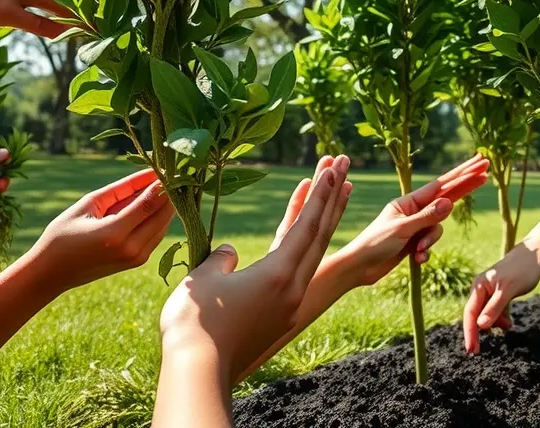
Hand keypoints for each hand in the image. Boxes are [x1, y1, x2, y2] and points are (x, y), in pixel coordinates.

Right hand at [27, 168, 173, 291]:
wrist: (52, 272)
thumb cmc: (63, 233)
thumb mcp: (90, 204)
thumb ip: (123, 189)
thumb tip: (151, 173)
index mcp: (113, 234)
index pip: (149, 204)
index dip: (163, 183)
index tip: (169, 166)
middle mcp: (130, 249)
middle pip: (163, 214)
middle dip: (171, 192)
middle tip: (171, 171)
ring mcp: (137, 258)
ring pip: (164, 224)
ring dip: (166, 203)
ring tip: (162, 181)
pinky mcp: (138, 261)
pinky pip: (157, 233)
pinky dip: (158, 216)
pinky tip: (153, 200)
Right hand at [158, 162, 350, 382]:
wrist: (198, 374)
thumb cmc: (196, 323)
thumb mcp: (205, 278)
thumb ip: (222, 259)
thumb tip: (230, 256)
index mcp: (279, 274)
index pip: (307, 225)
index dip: (321, 194)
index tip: (333, 169)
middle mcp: (292, 288)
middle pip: (320, 235)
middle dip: (333, 197)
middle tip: (343, 165)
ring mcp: (288, 305)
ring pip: (312, 253)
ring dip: (324, 219)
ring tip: (341, 189)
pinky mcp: (278, 318)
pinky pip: (295, 272)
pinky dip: (300, 248)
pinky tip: (293, 237)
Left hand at [332, 154, 488, 286]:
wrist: (359, 268)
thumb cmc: (375, 244)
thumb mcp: (402, 230)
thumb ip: (427, 217)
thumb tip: (450, 202)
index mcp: (408, 202)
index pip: (440, 186)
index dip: (461, 175)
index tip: (479, 165)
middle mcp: (413, 210)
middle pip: (445, 197)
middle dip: (464, 187)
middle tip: (486, 172)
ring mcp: (414, 226)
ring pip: (438, 228)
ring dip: (431, 241)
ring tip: (418, 250)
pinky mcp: (413, 242)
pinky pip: (430, 244)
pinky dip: (426, 252)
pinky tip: (416, 259)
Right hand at [462, 245, 539, 353]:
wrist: (534, 255)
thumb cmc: (522, 270)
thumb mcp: (509, 290)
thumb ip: (495, 308)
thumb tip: (481, 326)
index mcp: (479, 286)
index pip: (470, 313)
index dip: (469, 332)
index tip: (470, 350)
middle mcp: (480, 289)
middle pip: (474, 315)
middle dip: (478, 332)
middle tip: (477, 352)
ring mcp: (488, 291)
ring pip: (485, 314)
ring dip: (494, 323)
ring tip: (508, 326)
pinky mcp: (498, 293)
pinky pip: (494, 311)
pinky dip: (500, 318)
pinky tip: (509, 322)